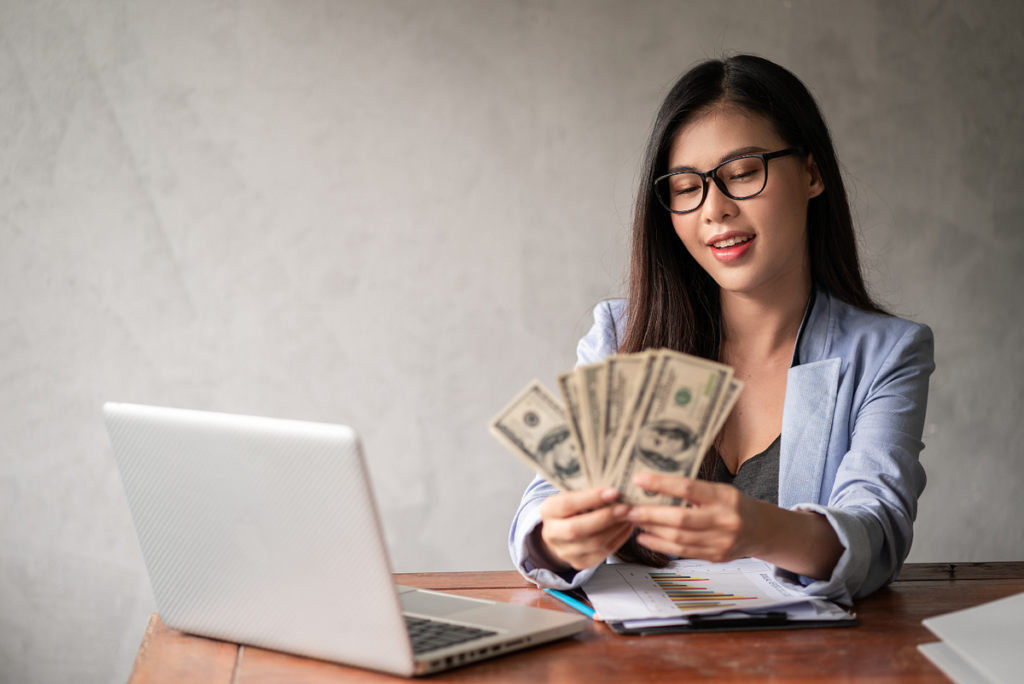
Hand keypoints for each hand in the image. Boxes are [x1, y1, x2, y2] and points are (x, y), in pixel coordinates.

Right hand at [536, 487, 634, 570]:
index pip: (567, 504)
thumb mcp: (572, 495)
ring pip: (593, 543)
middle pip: (577, 529)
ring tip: (630, 516)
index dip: (591, 498)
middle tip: (626, 507)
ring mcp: (564, 551)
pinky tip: (626, 527)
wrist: (562, 532)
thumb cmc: (573, 508)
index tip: (614, 491)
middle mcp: (551, 533)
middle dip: (605, 517)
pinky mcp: (579, 563)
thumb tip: (615, 482)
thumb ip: (588, 491)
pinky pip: (603, 553)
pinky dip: (618, 539)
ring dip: (615, 529)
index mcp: (548, 510)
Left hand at [626, 473, 766, 562]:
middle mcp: (724, 520)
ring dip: (652, 530)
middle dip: (651, 514)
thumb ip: (692, 490)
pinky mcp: (715, 557)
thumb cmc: (734, 505)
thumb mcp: (719, 490)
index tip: (639, 479)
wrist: (761, 530)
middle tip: (629, 508)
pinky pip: (683, 552)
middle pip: (680, 518)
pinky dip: (661, 545)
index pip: (688, 488)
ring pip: (679, 538)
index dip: (661, 484)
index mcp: (724, 497)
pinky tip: (645, 537)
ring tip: (633, 521)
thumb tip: (654, 485)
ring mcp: (721, 542)